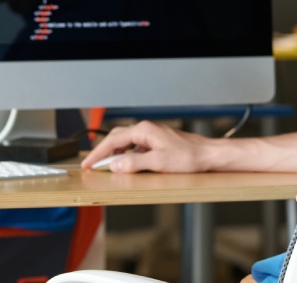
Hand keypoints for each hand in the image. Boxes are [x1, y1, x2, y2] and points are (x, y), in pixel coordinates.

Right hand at [82, 120, 211, 172]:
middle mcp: (147, 129)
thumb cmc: (188, 156)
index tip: (89, 163)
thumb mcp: (158, 163)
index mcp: (144, 130)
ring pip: (127, 142)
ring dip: (116, 154)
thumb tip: (115, 165)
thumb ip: (135, 164)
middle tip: (93, 164)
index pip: (113, 140)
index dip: (99, 153)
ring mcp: (152, 135)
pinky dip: (128, 155)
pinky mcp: (158, 142)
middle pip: (117, 138)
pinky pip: (137, 147)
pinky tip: (128, 165)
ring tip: (107, 166)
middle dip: (104, 151)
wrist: (208, 155)